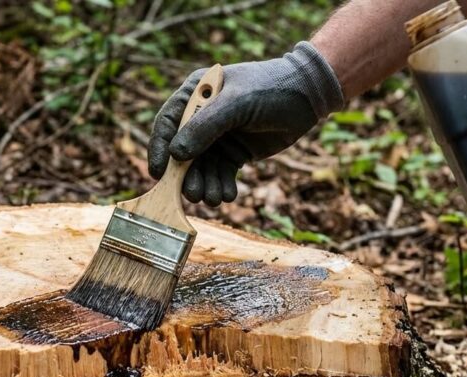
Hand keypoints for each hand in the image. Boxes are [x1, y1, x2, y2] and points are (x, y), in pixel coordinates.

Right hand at [148, 42, 342, 206]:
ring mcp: (218, 135)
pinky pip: (221, 173)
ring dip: (205, 184)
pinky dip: (222, 185)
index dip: (159, 149)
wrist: (309, 96)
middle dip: (186, 175)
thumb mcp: (237, 104)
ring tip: (214, 199)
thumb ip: (205, 127)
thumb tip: (175, 154)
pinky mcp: (234, 151)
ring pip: (202, 166)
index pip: (168, 123)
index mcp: (197, 94)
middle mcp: (202, 116)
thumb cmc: (271, 88)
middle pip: (182, 151)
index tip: (157, 174)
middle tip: (193, 195)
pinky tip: (228, 195)